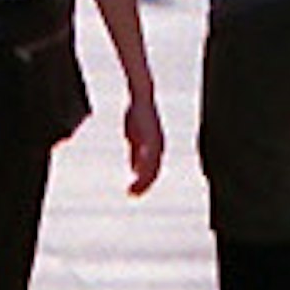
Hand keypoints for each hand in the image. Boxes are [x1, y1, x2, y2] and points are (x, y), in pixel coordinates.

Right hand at [122, 77, 165, 193]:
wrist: (142, 96)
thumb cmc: (138, 115)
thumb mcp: (135, 137)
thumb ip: (136, 153)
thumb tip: (134, 169)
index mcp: (156, 149)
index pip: (152, 171)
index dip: (143, 184)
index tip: (132, 193)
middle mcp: (158, 147)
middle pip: (153, 171)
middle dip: (143, 185)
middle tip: (131, 194)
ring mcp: (155, 141)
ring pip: (151, 165)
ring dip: (141, 179)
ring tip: (131, 188)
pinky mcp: (149, 135)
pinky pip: (147, 153)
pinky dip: (141, 164)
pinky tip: (135, 172)